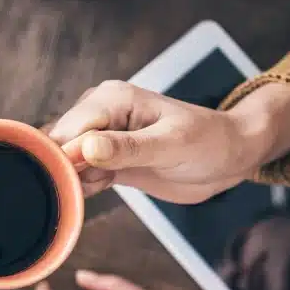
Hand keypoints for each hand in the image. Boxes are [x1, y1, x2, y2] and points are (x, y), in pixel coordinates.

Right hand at [47, 80, 289, 202]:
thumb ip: (128, 147)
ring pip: (64, 161)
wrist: (231, 157)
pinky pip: (79, 174)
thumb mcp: (173, 144)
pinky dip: (82, 187)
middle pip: (59, 144)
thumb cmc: (211, 142)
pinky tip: (98, 191)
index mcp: (112, 99)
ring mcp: (100, 136)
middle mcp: (99, 113)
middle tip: (86, 189)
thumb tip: (87, 147)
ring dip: (73, 181)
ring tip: (98, 187)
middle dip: (64, 170)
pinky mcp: (105, 159)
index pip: (70, 128)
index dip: (63, 156)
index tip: (70, 181)